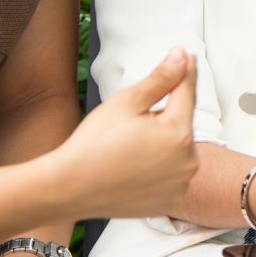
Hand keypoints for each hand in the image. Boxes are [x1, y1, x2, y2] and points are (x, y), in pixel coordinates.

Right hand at [49, 48, 198, 217]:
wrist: (68, 188)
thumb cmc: (93, 144)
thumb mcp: (126, 102)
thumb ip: (161, 78)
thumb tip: (182, 58)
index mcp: (179, 134)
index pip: (187, 92)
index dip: (184, 71)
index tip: (186, 55)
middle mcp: (187, 162)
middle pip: (180, 123)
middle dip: (162, 115)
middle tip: (129, 123)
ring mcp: (179, 184)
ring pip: (175, 149)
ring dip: (160, 141)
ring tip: (126, 148)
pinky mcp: (169, 201)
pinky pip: (169, 173)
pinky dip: (157, 165)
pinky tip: (131, 165)